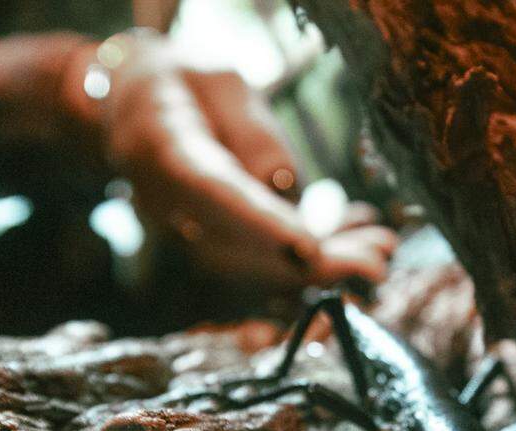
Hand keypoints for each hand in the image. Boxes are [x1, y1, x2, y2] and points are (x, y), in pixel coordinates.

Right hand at [98, 34, 395, 287]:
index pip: (214, 194)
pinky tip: (360, 239)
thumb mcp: (220, 81)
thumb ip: (252, 130)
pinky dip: (315, 253)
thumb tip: (285, 186)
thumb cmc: (182, 84)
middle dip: (313, 262)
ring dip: (324, 262)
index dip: (261, 226)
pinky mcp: (211, 243)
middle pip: (241, 248)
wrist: (134, 106)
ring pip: (258, 264)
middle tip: (376, 259)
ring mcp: (186, 232)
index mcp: (160, 148)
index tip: (309, 249)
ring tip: (381, 247)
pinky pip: (263, 258)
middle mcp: (168, 205)